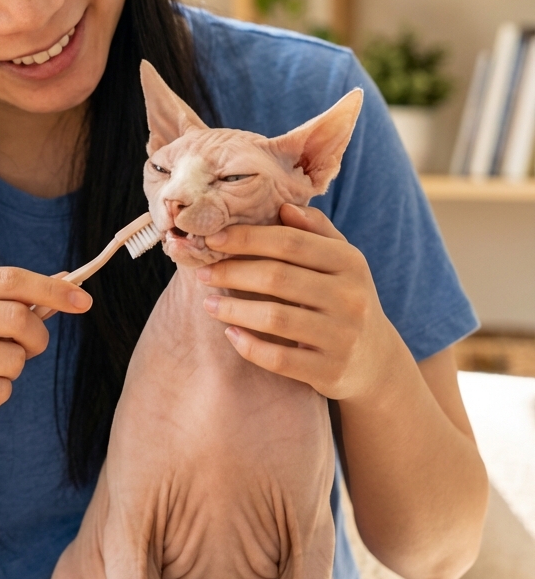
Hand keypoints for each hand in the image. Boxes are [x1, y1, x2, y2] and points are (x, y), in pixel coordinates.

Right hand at [0, 267, 91, 446]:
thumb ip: (12, 298)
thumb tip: (69, 282)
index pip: (10, 279)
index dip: (52, 289)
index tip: (84, 300)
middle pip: (18, 317)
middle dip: (37, 337)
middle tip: (30, 347)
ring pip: (13, 359)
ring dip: (14, 367)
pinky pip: (0, 389)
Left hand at [197, 203, 404, 403]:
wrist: (376, 363)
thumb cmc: (346, 301)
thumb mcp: (342, 263)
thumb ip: (316, 231)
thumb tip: (284, 207)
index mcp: (350, 262)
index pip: (290, 241)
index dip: (248, 238)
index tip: (213, 239)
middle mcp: (349, 297)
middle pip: (277, 277)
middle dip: (232, 273)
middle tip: (202, 273)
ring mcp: (341, 336)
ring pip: (275, 318)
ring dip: (233, 309)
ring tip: (208, 304)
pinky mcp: (330, 371)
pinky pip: (279, 359)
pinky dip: (249, 346)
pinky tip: (230, 334)